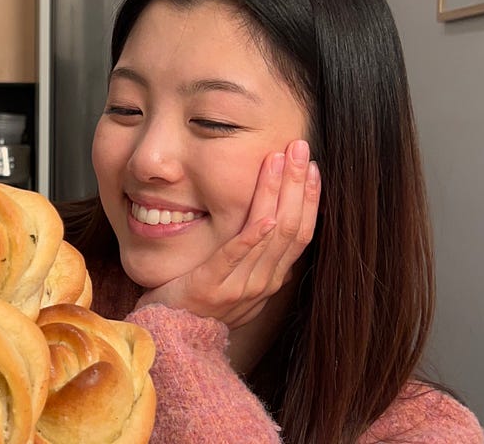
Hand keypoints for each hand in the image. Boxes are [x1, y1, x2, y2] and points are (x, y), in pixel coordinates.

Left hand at [135, 139, 320, 330]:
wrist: (171, 334)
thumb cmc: (200, 300)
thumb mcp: (236, 276)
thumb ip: (255, 254)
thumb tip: (273, 223)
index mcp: (270, 277)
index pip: (301, 233)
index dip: (310, 199)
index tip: (313, 167)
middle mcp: (262, 282)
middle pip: (292, 228)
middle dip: (298, 184)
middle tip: (300, 149)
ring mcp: (240, 286)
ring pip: (270, 235)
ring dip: (277, 194)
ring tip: (278, 160)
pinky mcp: (212, 287)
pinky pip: (236, 258)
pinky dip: (254, 236)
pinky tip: (266, 216)